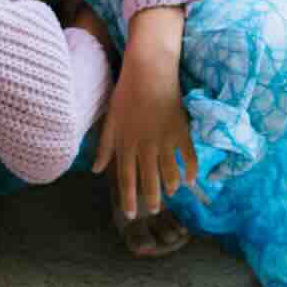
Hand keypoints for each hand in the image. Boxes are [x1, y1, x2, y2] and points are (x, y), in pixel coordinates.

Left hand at [92, 15, 198, 220]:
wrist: (149, 71)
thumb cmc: (126, 93)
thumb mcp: (110, 120)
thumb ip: (104, 147)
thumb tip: (96, 170)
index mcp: (125, 144)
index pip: (126, 177)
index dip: (129, 198)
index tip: (132, 214)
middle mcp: (144, 146)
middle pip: (148, 179)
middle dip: (151, 198)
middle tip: (154, 211)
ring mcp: (164, 140)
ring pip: (168, 171)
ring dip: (169, 186)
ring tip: (170, 195)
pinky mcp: (180, 131)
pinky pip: (188, 156)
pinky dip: (190, 169)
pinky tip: (189, 180)